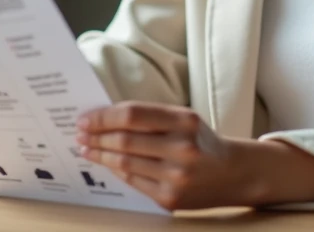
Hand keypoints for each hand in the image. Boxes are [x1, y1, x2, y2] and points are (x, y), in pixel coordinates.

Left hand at [75, 101, 258, 209]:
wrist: (233, 173)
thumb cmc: (201, 141)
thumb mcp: (184, 119)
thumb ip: (150, 117)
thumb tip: (105, 118)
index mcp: (184, 121)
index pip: (132, 115)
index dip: (103, 116)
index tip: (85, 118)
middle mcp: (182, 148)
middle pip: (124, 140)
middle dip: (96, 136)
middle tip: (80, 133)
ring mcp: (176, 176)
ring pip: (124, 163)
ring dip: (100, 154)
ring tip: (86, 148)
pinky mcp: (170, 198)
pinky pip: (133, 181)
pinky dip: (115, 171)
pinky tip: (105, 164)